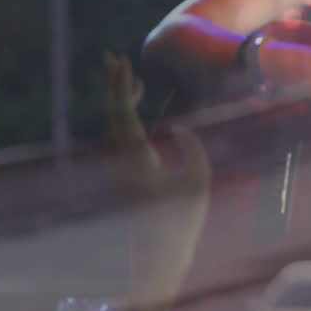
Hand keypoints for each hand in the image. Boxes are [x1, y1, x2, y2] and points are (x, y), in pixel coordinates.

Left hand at [104, 52, 210, 310]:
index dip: (122, 87)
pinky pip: (120, 135)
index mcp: (138, 158)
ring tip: (129, 78)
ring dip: (119, 99)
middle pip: (113, 114)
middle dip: (114, 85)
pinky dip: (125, 115)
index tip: (120, 63)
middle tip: (112, 58)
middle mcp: (123, 160)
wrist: (159, 253)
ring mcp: (122, 168)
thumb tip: (178, 128)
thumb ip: (191, 148)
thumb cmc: (181, 220)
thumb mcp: (197, 181)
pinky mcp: (126, 174)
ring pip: (114, 124)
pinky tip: (134, 108)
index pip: (125, 114)